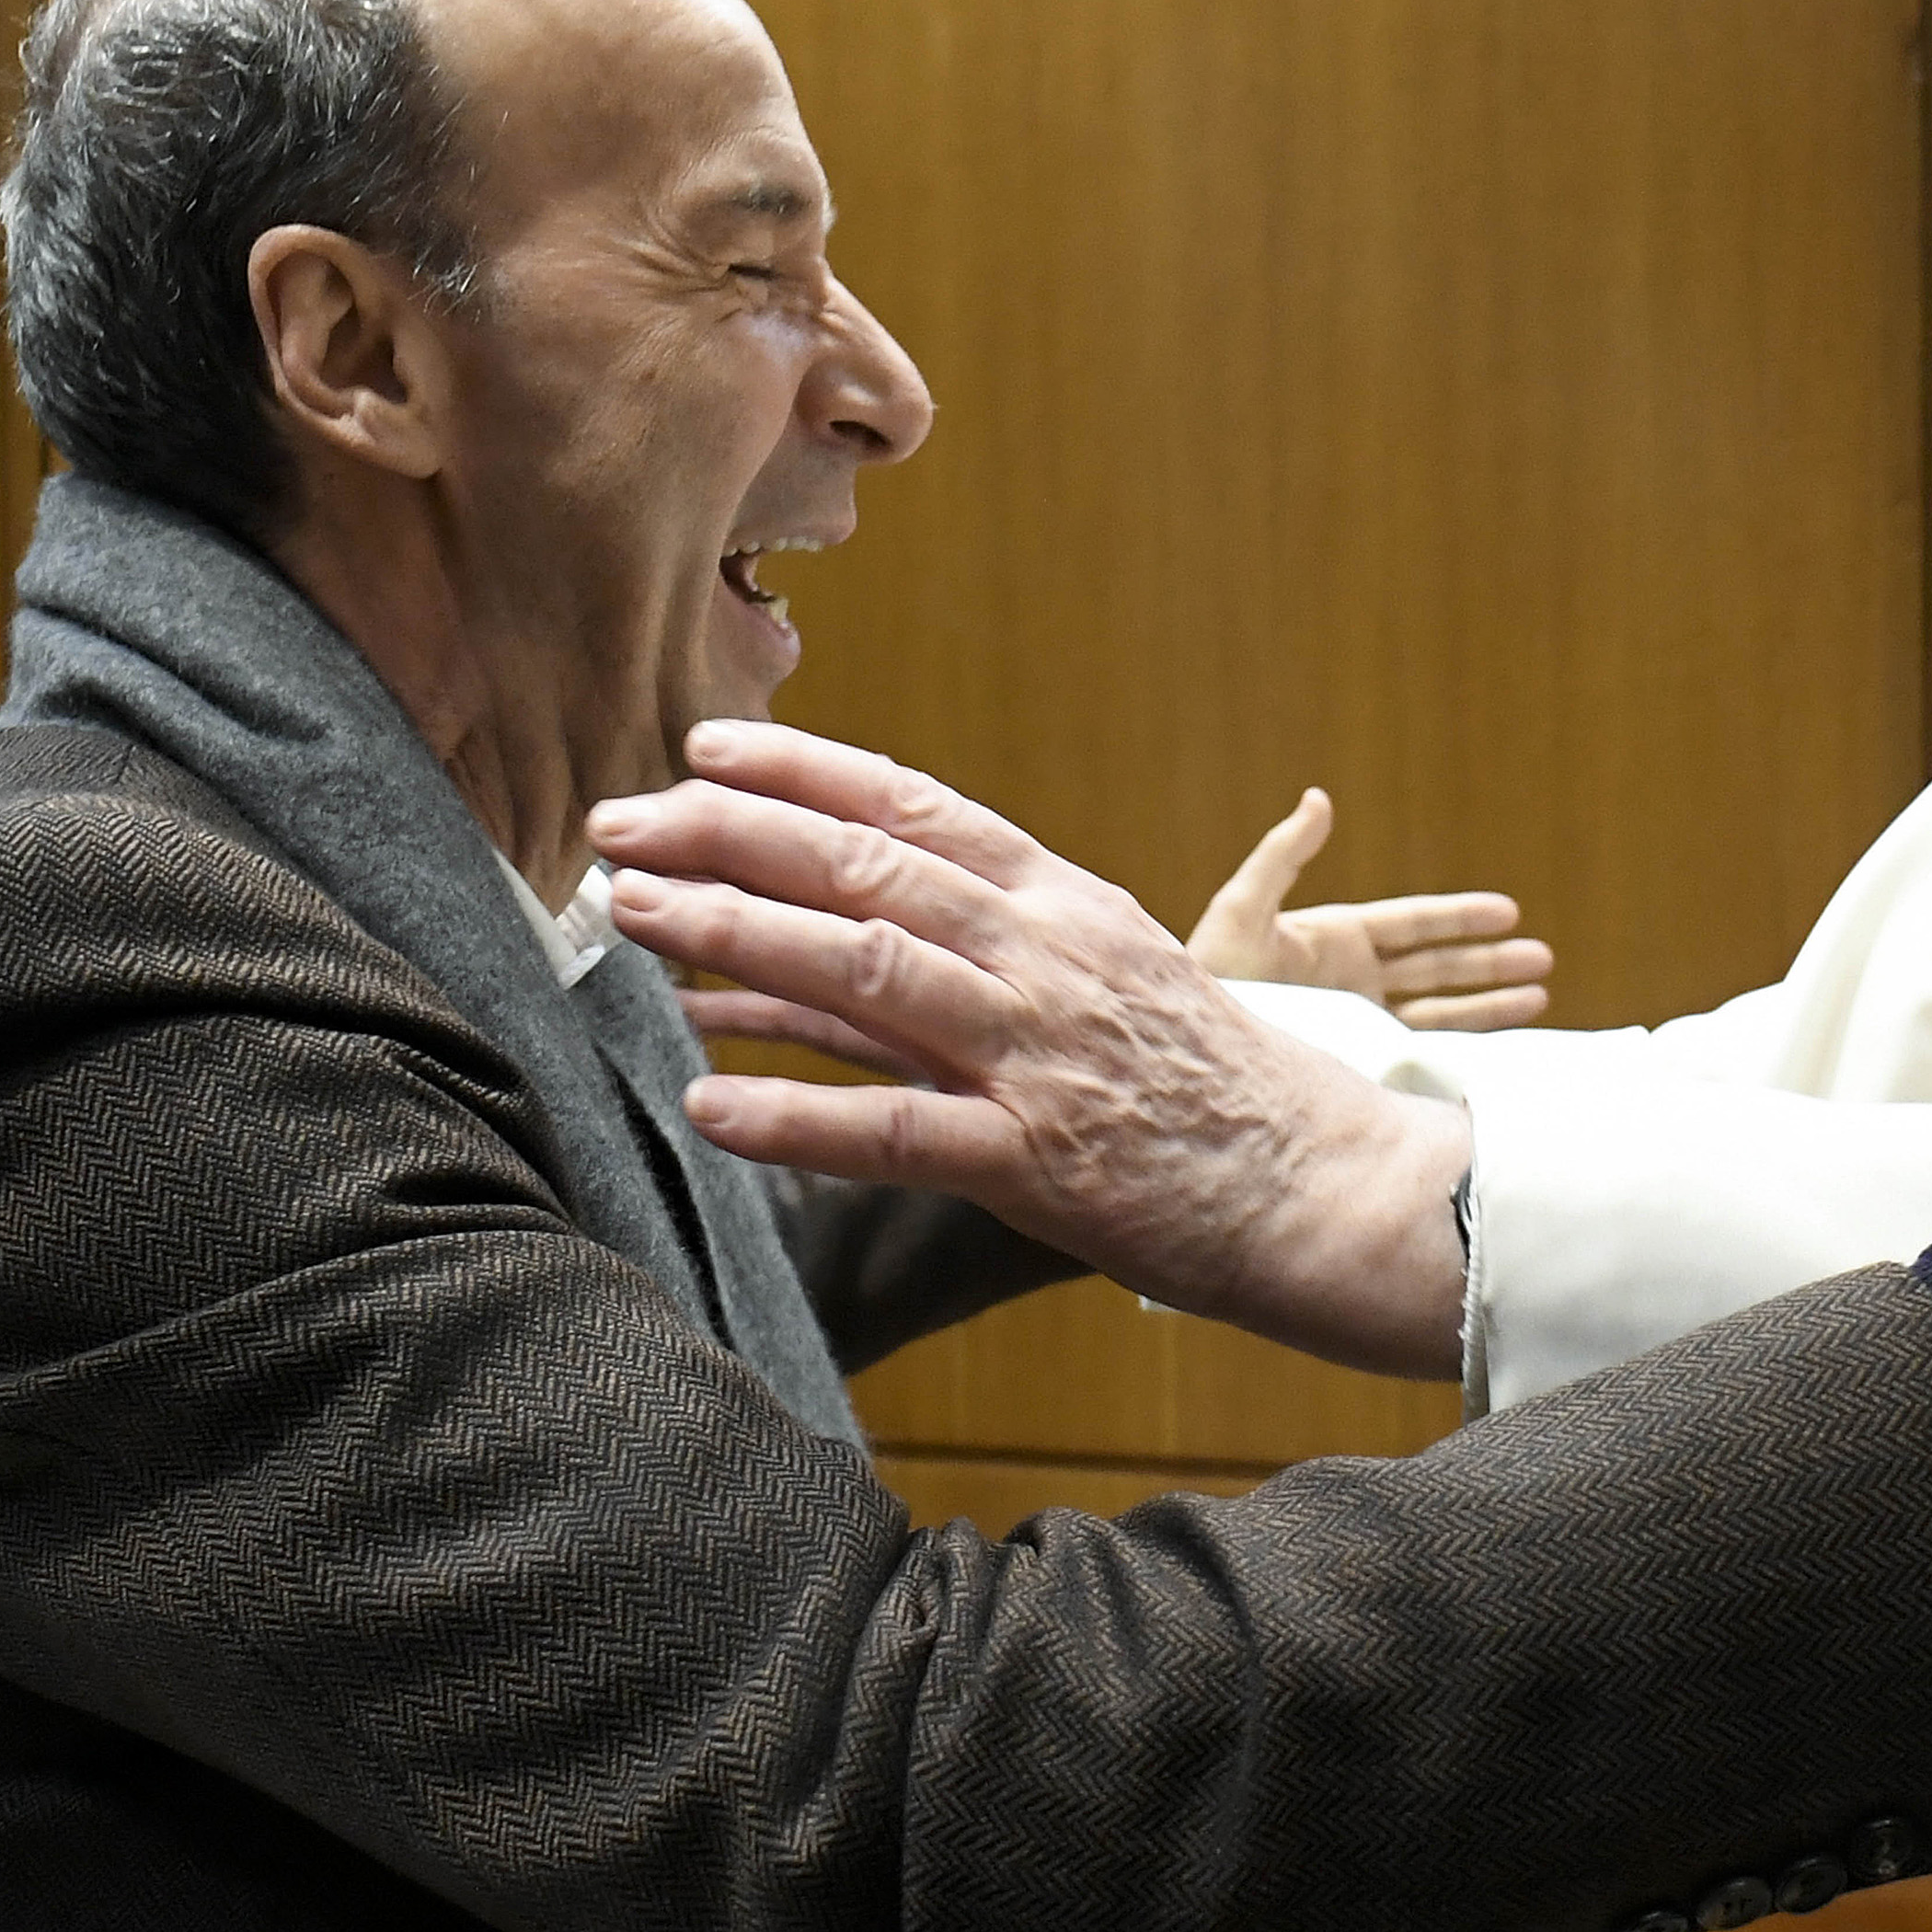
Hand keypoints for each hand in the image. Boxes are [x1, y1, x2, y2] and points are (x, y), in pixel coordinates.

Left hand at [591, 725, 1472, 1375]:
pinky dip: (793, 1114)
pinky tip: (708, 1102)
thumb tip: (781, 947)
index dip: (801, 772)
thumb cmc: (1190, 1079)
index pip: (915, 807)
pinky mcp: (1035, 1160)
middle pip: (867, 871)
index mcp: (1060, 902)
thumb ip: (951, 956)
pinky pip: (891, 1131)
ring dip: (735, 937)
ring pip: (866, 971)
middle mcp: (1042, 958)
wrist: (1311, 1181)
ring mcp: (1037, 1055)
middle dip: (729, 839)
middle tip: (620, 827)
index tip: (704, 750)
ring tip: (634, 917)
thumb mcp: (1094, 977)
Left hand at [1187, 788, 1554, 1029]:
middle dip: (1490, 963)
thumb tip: (1319, 798)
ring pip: (1440, 1014)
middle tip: (1544, 957)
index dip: (1460, 917)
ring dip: (1489, 1004)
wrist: (1190, 1055)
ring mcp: (1358, 1026)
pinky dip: (1461, 1053)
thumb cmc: (1209, 978)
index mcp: (1336, 941)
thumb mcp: (1241, 911)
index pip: (1413, 925)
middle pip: (1438, 967)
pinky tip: (1499, 1054)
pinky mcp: (1356, 1066)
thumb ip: (1282, 857)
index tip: (1508, 911)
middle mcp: (1354, 983)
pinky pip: (1420, 1059)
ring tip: (1541, 996)